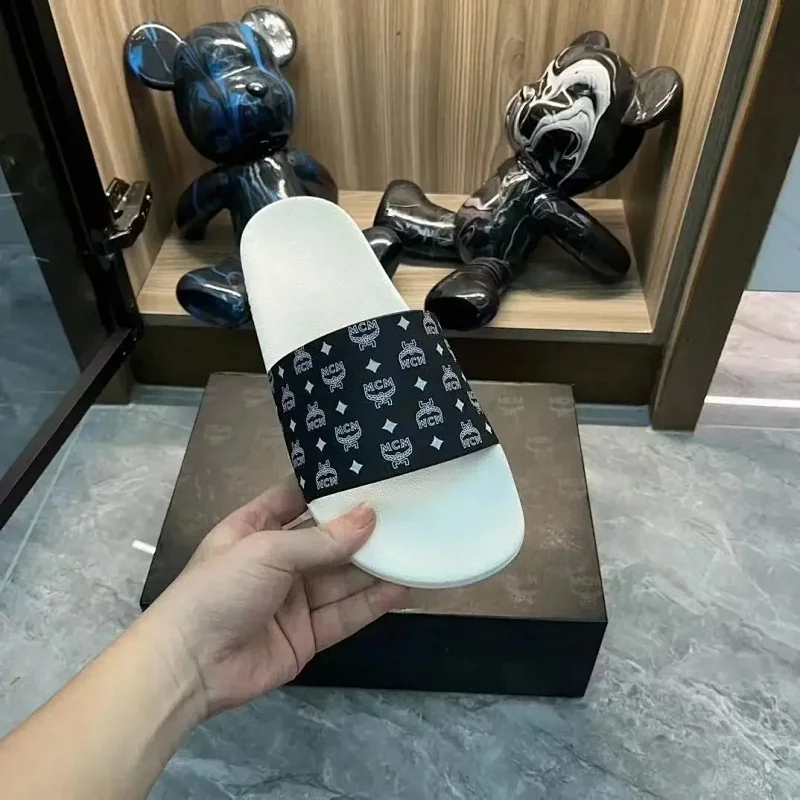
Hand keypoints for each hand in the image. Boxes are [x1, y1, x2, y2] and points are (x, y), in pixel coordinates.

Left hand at [144, 477, 407, 717]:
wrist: (190, 667)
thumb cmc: (218, 590)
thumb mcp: (266, 552)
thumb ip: (321, 540)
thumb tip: (369, 516)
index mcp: (255, 527)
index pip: (296, 498)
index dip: (329, 486)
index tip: (369, 471)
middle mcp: (278, 560)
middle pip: (328, 539)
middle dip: (362, 527)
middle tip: (407, 508)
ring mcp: (295, 599)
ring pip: (343, 577)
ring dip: (375, 564)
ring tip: (416, 543)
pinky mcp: (309, 634)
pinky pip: (346, 613)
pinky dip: (373, 601)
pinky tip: (403, 584)